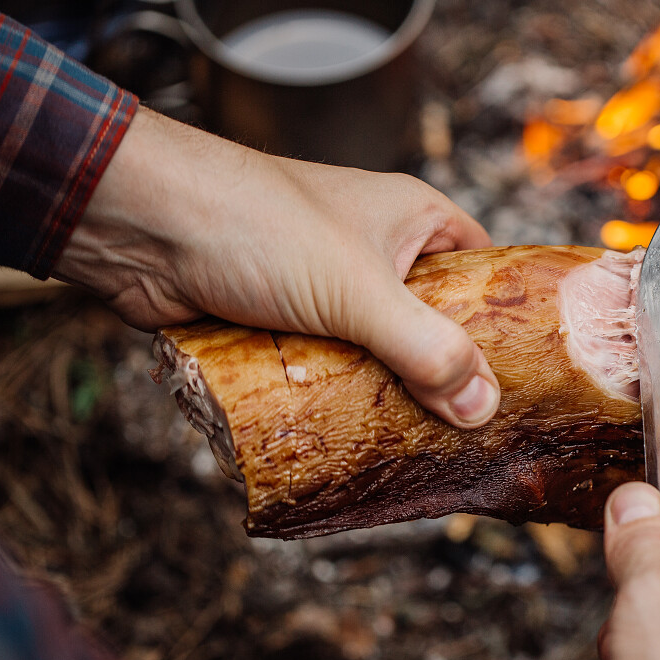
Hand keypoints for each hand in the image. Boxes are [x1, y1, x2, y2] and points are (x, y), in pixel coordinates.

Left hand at [54, 107, 499, 427]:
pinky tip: (352, 433)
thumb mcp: (359, 292)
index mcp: (411, 217)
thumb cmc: (257, 225)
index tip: (519, 377)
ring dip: (384, 388)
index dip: (502, 318)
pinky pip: (326, 363)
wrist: (140, 224)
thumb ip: (426, 350)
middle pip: (429, 318)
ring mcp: (324, 283)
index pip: (480, 267)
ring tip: (416, 443)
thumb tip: (483, 408)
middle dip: (440, 370)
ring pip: (374, 347)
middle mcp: (374, 246)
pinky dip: (335, 393)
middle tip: (466, 427)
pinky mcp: (281, 317)